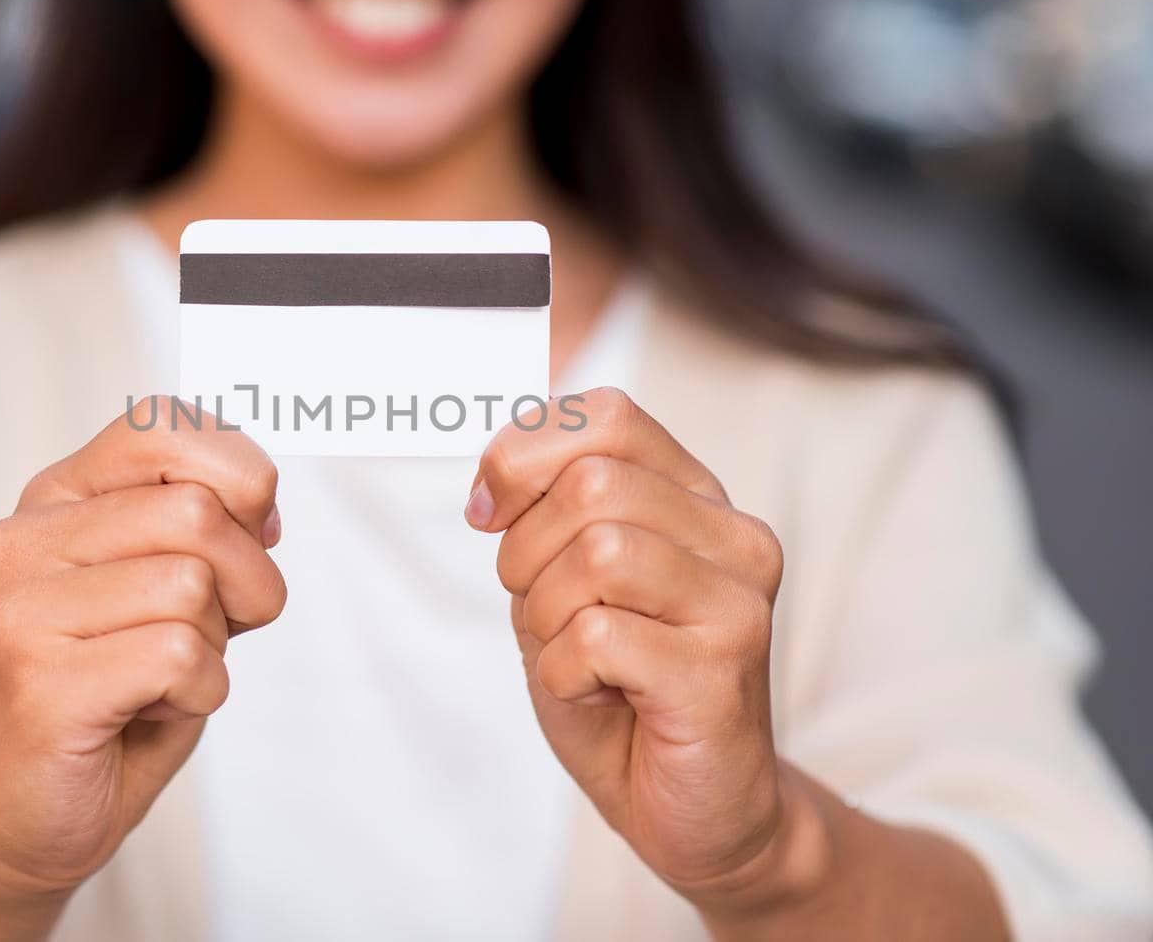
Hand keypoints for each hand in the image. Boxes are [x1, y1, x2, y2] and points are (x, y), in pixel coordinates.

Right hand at [0, 397, 284, 902]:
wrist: (39, 807)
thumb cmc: (124, 683)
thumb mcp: (180, 576)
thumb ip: (213, 518)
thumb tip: (261, 499)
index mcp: (54, 496)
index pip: (163, 425)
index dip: (239, 477)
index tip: (248, 532)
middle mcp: (20, 539)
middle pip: (196, 512)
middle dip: (244, 580)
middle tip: (208, 631)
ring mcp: (19, 610)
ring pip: (191, 586)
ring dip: (214, 646)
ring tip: (163, 675)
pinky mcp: (37, 682)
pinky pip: (179, 657)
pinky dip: (198, 692)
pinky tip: (148, 710)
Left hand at [467, 387, 796, 910]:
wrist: (695, 810)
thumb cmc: (620, 687)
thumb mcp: (565, 580)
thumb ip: (545, 511)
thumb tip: (495, 472)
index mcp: (697, 498)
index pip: (607, 416)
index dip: (524, 453)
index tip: (488, 513)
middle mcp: (733, 537)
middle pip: (590, 485)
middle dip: (526, 552)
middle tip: (545, 612)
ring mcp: (737, 602)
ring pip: (595, 554)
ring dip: (546, 615)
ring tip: (577, 657)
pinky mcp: (721, 671)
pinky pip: (595, 638)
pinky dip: (562, 673)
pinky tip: (598, 696)